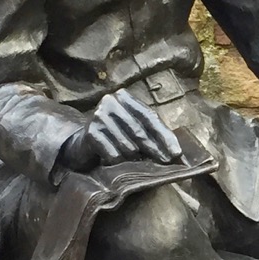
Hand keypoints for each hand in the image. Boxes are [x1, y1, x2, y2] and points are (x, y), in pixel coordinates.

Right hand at [61, 89, 182, 170]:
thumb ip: (153, 133)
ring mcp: (99, 116)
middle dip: (155, 150)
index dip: (165, 136)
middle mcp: (110, 102)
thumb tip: (176, 153)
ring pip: (129, 146)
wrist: (82, 143)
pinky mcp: (91, 133)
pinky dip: (118, 162)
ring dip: (133, 158)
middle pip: (140, 132)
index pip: (150, 118)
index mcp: (124, 97)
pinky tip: (114, 160)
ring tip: (131, 159)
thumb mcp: (134, 127)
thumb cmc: (115, 135)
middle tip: (167, 162)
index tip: (176, 153)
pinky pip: (114, 155)